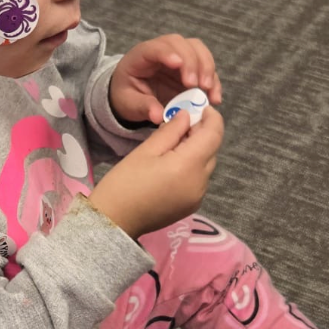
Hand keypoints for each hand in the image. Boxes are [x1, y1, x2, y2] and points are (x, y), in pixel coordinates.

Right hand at [88, 108, 224, 239]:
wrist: (114, 221)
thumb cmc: (124, 183)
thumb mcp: (146, 151)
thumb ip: (171, 131)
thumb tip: (187, 116)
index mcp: (188, 165)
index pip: (214, 134)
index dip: (211, 117)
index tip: (201, 107)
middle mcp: (200, 182)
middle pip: (211, 149)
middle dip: (201, 133)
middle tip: (180, 123)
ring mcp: (197, 196)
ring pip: (206, 164)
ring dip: (196, 150)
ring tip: (173, 145)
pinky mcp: (192, 205)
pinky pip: (199, 179)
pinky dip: (192, 167)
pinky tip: (172, 165)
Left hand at [109, 35, 223, 126]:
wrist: (133, 96)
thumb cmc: (128, 95)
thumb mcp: (129, 103)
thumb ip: (143, 107)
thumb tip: (158, 116)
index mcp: (141, 55)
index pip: (156, 48)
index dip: (168, 53)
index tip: (178, 64)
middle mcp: (163, 50)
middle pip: (182, 44)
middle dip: (192, 62)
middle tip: (197, 84)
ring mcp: (180, 56)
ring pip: (198, 50)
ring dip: (207, 68)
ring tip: (208, 90)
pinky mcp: (192, 68)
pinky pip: (206, 68)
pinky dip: (213, 81)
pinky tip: (214, 98)